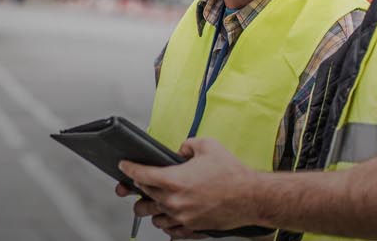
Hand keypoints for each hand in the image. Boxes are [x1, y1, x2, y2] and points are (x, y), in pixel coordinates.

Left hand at [118, 138, 260, 232]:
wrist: (252, 197)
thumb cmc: (232, 174)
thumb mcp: (208, 145)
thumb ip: (187, 144)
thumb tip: (179, 150)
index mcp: (173, 180)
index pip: (140, 175)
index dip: (129, 168)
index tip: (124, 166)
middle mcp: (174, 201)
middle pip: (143, 196)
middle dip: (138, 188)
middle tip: (139, 183)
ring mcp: (182, 217)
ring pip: (153, 217)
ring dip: (151, 208)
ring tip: (154, 201)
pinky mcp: (192, 229)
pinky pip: (170, 231)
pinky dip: (166, 224)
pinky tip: (168, 217)